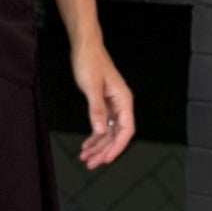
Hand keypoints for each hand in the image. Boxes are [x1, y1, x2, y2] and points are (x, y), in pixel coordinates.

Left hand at [70, 38, 134, 168]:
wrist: (85, 47)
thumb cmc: (90, 62)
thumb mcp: (91, 87)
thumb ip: (96, 110)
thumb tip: (101, 131)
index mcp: (123, 100)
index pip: (126, 130)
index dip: (117, 147)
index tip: (106, 159)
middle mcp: (121, 104)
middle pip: (116, 134)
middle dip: (104, 150)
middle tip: (90, 163)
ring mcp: (112, 105)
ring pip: (108, 132)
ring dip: (97, 146)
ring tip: (85, 158)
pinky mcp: (103, 103)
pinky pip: (102, 125)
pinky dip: (94, 136)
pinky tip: (86, 145)